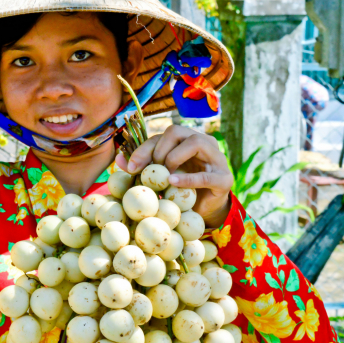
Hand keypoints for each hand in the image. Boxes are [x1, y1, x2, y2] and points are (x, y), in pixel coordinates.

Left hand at [116, 125, 233, 227]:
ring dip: (174, 158)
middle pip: (176, 131)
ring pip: (196, 142)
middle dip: (159, 150)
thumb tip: (119, 159)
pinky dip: (187, 178)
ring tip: (165, 177)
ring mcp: (216, 159)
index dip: (144, 149)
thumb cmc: (180, 191)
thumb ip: (142, 168)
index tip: (132, 166)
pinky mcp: (224, 179)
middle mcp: (203, 143)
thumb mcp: (159, 178)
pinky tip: (173, 183)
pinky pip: (205, 175)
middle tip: (151, 171)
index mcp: (186, 141)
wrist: (206, 211)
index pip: (162, 135)